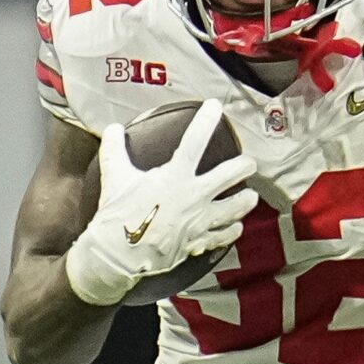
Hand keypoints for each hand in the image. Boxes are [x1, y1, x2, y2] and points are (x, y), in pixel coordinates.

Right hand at [63, 114, 257, 307]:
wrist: (119, 256)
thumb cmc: (117, 215)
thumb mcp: (114, 177)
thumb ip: (114, 149)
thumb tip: (112, 129)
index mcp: (175, 176)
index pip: (195, 141)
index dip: (206, 121)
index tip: (215, 107)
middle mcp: (194, 196)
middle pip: (231, 175)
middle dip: (244, 166)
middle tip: (249, 163)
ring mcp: (199, 220)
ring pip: (236, 207)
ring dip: (245, 200)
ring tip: (250, 196)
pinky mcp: (198, 242)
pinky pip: (224, 236)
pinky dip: (232, 230)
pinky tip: (236, 227)